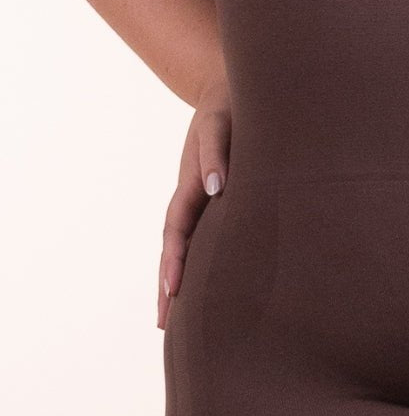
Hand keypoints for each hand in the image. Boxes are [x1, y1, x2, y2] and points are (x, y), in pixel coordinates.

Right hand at [157, 72, 231, 329]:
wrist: (234, 90)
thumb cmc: (231, 106)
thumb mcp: (221, 122)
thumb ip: (216, 152)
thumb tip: (215, 188)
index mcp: (192, 184)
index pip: (178, 232)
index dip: (174, 262)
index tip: (172, 291)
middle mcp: (195, 198)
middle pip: (177, 250)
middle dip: (169, 286)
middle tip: (165, 325)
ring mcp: (206, 202)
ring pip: (191, 249)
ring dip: (183, 283)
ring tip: (178, 321)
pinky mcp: (222, 202)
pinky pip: (210, 240)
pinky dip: (205, 266)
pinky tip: (211, 291)